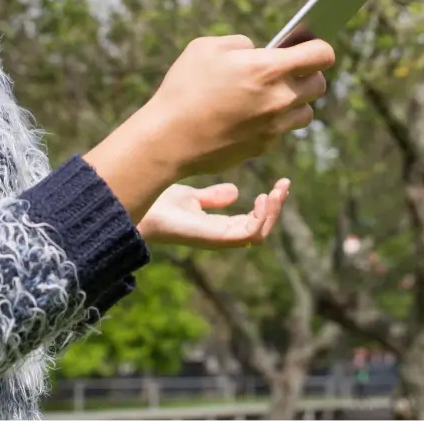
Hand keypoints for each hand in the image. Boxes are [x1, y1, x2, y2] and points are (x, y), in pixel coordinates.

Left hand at [138, 179, 290, 248]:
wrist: (140, 210)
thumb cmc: (158, 205)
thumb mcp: (190, 196)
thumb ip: (212, 197)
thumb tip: (235, 192)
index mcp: (218, 226)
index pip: (252, 222)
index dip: (268, 206)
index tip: (277, 185)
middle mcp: (221, 235)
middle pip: (260, 228)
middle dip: (276, 208)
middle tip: (284, 185)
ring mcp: (219, 238)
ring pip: (259, 233)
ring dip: (272, 212)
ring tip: (276, 191)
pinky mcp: (216, 238)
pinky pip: (249, 235)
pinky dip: (261, 218)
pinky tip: (263, 198)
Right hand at [142, 35, 335, 177]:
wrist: (168, 138)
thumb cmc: (184, 88)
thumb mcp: (206, 48)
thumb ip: (240, 44)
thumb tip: (257, 51)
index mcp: (269, 69)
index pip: (322, 55)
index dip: (318, 48)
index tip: (309, 47)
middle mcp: (279, 99)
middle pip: (318, 84)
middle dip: (308, 74)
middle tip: (287, 71)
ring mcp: (274, 127)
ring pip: (305, 112)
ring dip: (295, 102)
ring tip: (271, 95)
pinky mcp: (263, 147)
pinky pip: (281, 131)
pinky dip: (273, 122)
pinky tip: (249, 116)